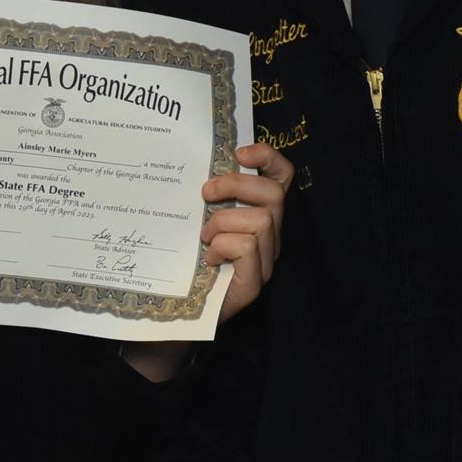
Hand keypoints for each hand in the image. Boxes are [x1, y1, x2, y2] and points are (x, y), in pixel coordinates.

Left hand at [200, 142, 292, 316]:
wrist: (179, 310)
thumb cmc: (190, 259)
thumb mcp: (201, 218)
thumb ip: (210, 197)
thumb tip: (197, 165)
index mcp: (261, 214)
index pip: (281, 176)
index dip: (267, 157)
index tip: (239, 152)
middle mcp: (271, 235)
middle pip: (273, 193)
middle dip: (236, 184)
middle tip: (205, 193)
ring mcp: (266, 260)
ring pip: (260, 220)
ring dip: (223, 222)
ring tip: (204, 237)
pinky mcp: (255, 283)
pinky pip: (247, 247)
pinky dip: (222, 246)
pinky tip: (208, 258)